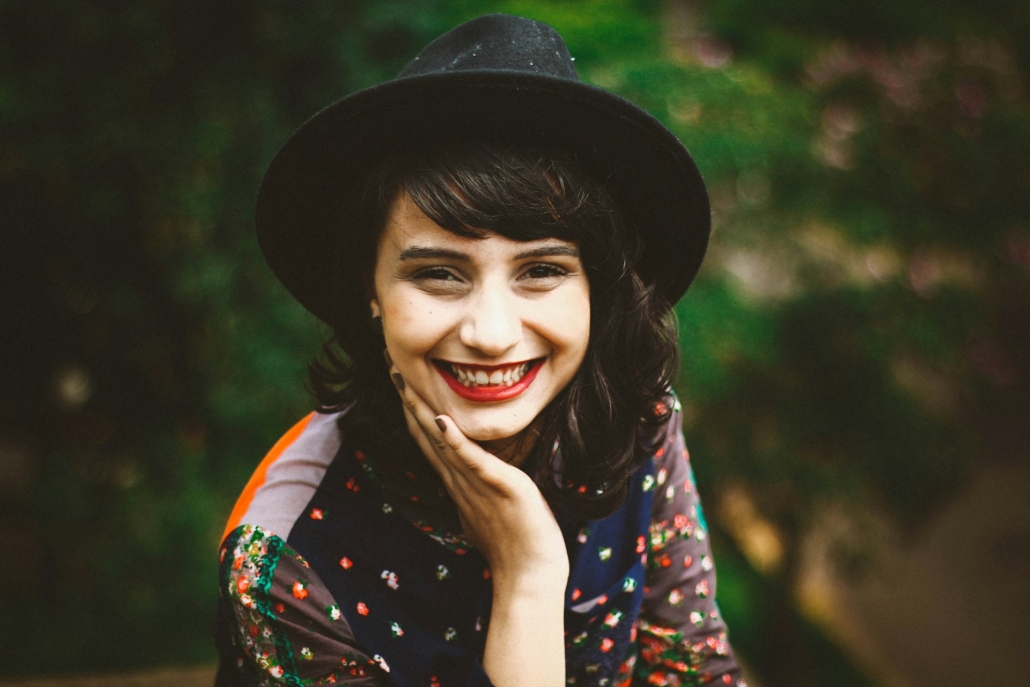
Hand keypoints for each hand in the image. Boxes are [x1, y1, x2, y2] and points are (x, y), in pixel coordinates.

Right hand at [387, 367, 568, 587]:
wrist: (530, 575)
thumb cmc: (516, 546)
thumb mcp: (488, 512)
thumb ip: (476, 494)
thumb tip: (469, 486)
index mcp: (458, 484)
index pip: (430, 442)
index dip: (414, 412)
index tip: (402, 383)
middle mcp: (459, 481)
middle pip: (426, 435)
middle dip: (409, 401)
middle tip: (392, 367)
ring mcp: (475, 484)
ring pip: (441, 441)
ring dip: (421, 409)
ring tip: (404, 380)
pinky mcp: (497, 484)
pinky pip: (471, 458)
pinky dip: (454, 439)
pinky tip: (440, 418)